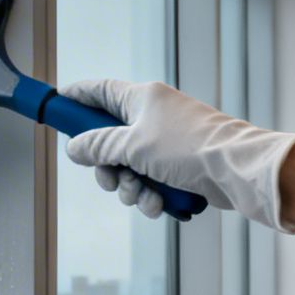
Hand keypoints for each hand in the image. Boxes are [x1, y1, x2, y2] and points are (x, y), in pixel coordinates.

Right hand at [59, 79, 294, 231]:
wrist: (238, 172)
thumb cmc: (189, 148)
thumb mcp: (133, 146)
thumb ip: (98, 146)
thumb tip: (74, 147)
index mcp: (142, 98)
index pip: (99, 90)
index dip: (77, 97)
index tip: (57, 104)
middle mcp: (153, 117)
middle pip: (109, 140)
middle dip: (107, 167)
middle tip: (111, 180)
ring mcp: (167, 143)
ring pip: (129, 167)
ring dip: (130, 187)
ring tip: (144, 195)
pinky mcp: (179, 167)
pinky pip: (150, 183)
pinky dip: (151, 196)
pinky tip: (159, 204)